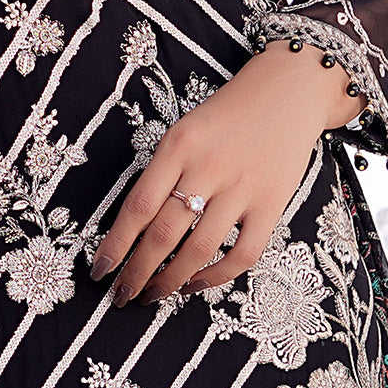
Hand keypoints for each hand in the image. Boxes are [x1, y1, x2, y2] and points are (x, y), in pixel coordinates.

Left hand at [90, 42, 360, 305]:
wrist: (287, 91)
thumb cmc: (227, 113)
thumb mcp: (185, 129)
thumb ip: (163, 170)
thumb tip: (136, 224)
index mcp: (179, 145)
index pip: (138, 205)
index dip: (116, 244)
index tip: (99, 270)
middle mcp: (208, 167)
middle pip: (165, 233)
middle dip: (138, 271)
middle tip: (122, 295)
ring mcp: (242, 188)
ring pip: (199, 250)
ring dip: (172, 280)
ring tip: (154, 295)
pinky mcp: (271, 204)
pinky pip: (243, 254)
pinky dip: (217, 276)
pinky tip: (196, 283)